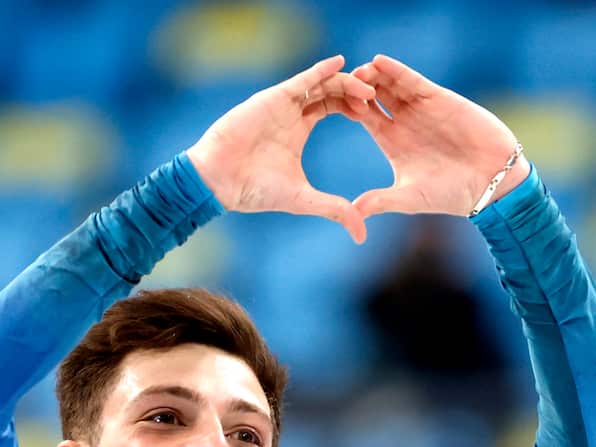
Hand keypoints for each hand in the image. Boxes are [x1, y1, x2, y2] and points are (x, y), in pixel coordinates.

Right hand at [186, 55, 376, 243]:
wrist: (220, 180)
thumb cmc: (255, 190)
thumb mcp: (304, 200)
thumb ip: (334, 210)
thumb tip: (362, 234)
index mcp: (300, 130)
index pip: (334, 107)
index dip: (355, 107)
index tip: (375, 113)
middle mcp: (292, 113)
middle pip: (331, 91)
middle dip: (355, 91)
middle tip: (376, 98)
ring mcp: (282, 103)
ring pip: (321, 82)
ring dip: (345, 82)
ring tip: (368, 88)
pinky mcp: (273, 98)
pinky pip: (302, 79)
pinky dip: (321, 69)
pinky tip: (341, 62)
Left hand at [349, 54, 530, 218]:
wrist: (491, 181)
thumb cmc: (451, 194)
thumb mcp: (410, 197)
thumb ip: (381, 201)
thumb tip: (352, 211)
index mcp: (391, 142)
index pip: (363, 117)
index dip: (346, 108)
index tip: (325, 102)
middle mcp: (403, 122)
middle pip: (373, 96)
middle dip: (356, 86)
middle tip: (337, 81)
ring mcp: (420, 109)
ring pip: (390, 84)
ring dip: (372, 75)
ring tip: (354, 70)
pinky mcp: (438, 99)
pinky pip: (412, 80)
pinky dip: (396, 70)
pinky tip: (379, 62)